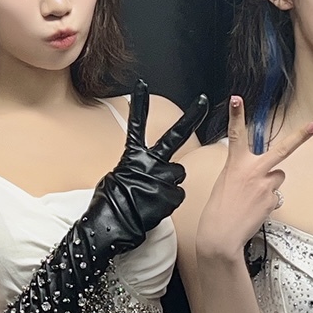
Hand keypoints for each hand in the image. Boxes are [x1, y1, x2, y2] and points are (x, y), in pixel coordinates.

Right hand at [80, 83, 209, 256]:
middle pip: (174, 136)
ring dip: (170, 184)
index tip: (141, 85)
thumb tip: (139, 171)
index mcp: (132, 156)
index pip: (136, 125)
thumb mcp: (115, 180)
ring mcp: (162, 177)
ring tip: (153, 197)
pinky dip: (170, 202)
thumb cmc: (110, 207)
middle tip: (202, 101)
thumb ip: (133, 169)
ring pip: (178, 174)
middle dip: (191, 116)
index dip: (139, 104)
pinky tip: (156, 208)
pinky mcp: (171, 193)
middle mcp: (149, 162)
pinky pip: (177, 195)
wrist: (111, 227)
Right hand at [197, 95, 312, 257]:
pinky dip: (267, 202)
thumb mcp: (225, 183)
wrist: (220, 235)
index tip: (237, 100)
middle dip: (300, 137)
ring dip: (270, 184)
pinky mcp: (272, 200)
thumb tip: (262, 175)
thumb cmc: (218, 211)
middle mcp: (253, 171)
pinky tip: (254, 210)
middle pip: (282, 149)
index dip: (236, 115)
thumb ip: (242, 172)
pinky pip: (275, 197)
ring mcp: (265, 185)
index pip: (235, 134)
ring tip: (253, 198)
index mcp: (235, 164)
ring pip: (278, 177)